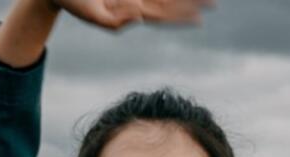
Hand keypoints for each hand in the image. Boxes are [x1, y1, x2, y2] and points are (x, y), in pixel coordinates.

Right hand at [53, 0, 213, 30]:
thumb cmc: (72, 2)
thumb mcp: (91, 15)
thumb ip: (115, 21)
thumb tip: (140, 17)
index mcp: (130, 12)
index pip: (162, 16)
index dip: (182, 17)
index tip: (202, 19)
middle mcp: (136, 1)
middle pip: (170, 3)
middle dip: (192, 3)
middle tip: (216, 3)